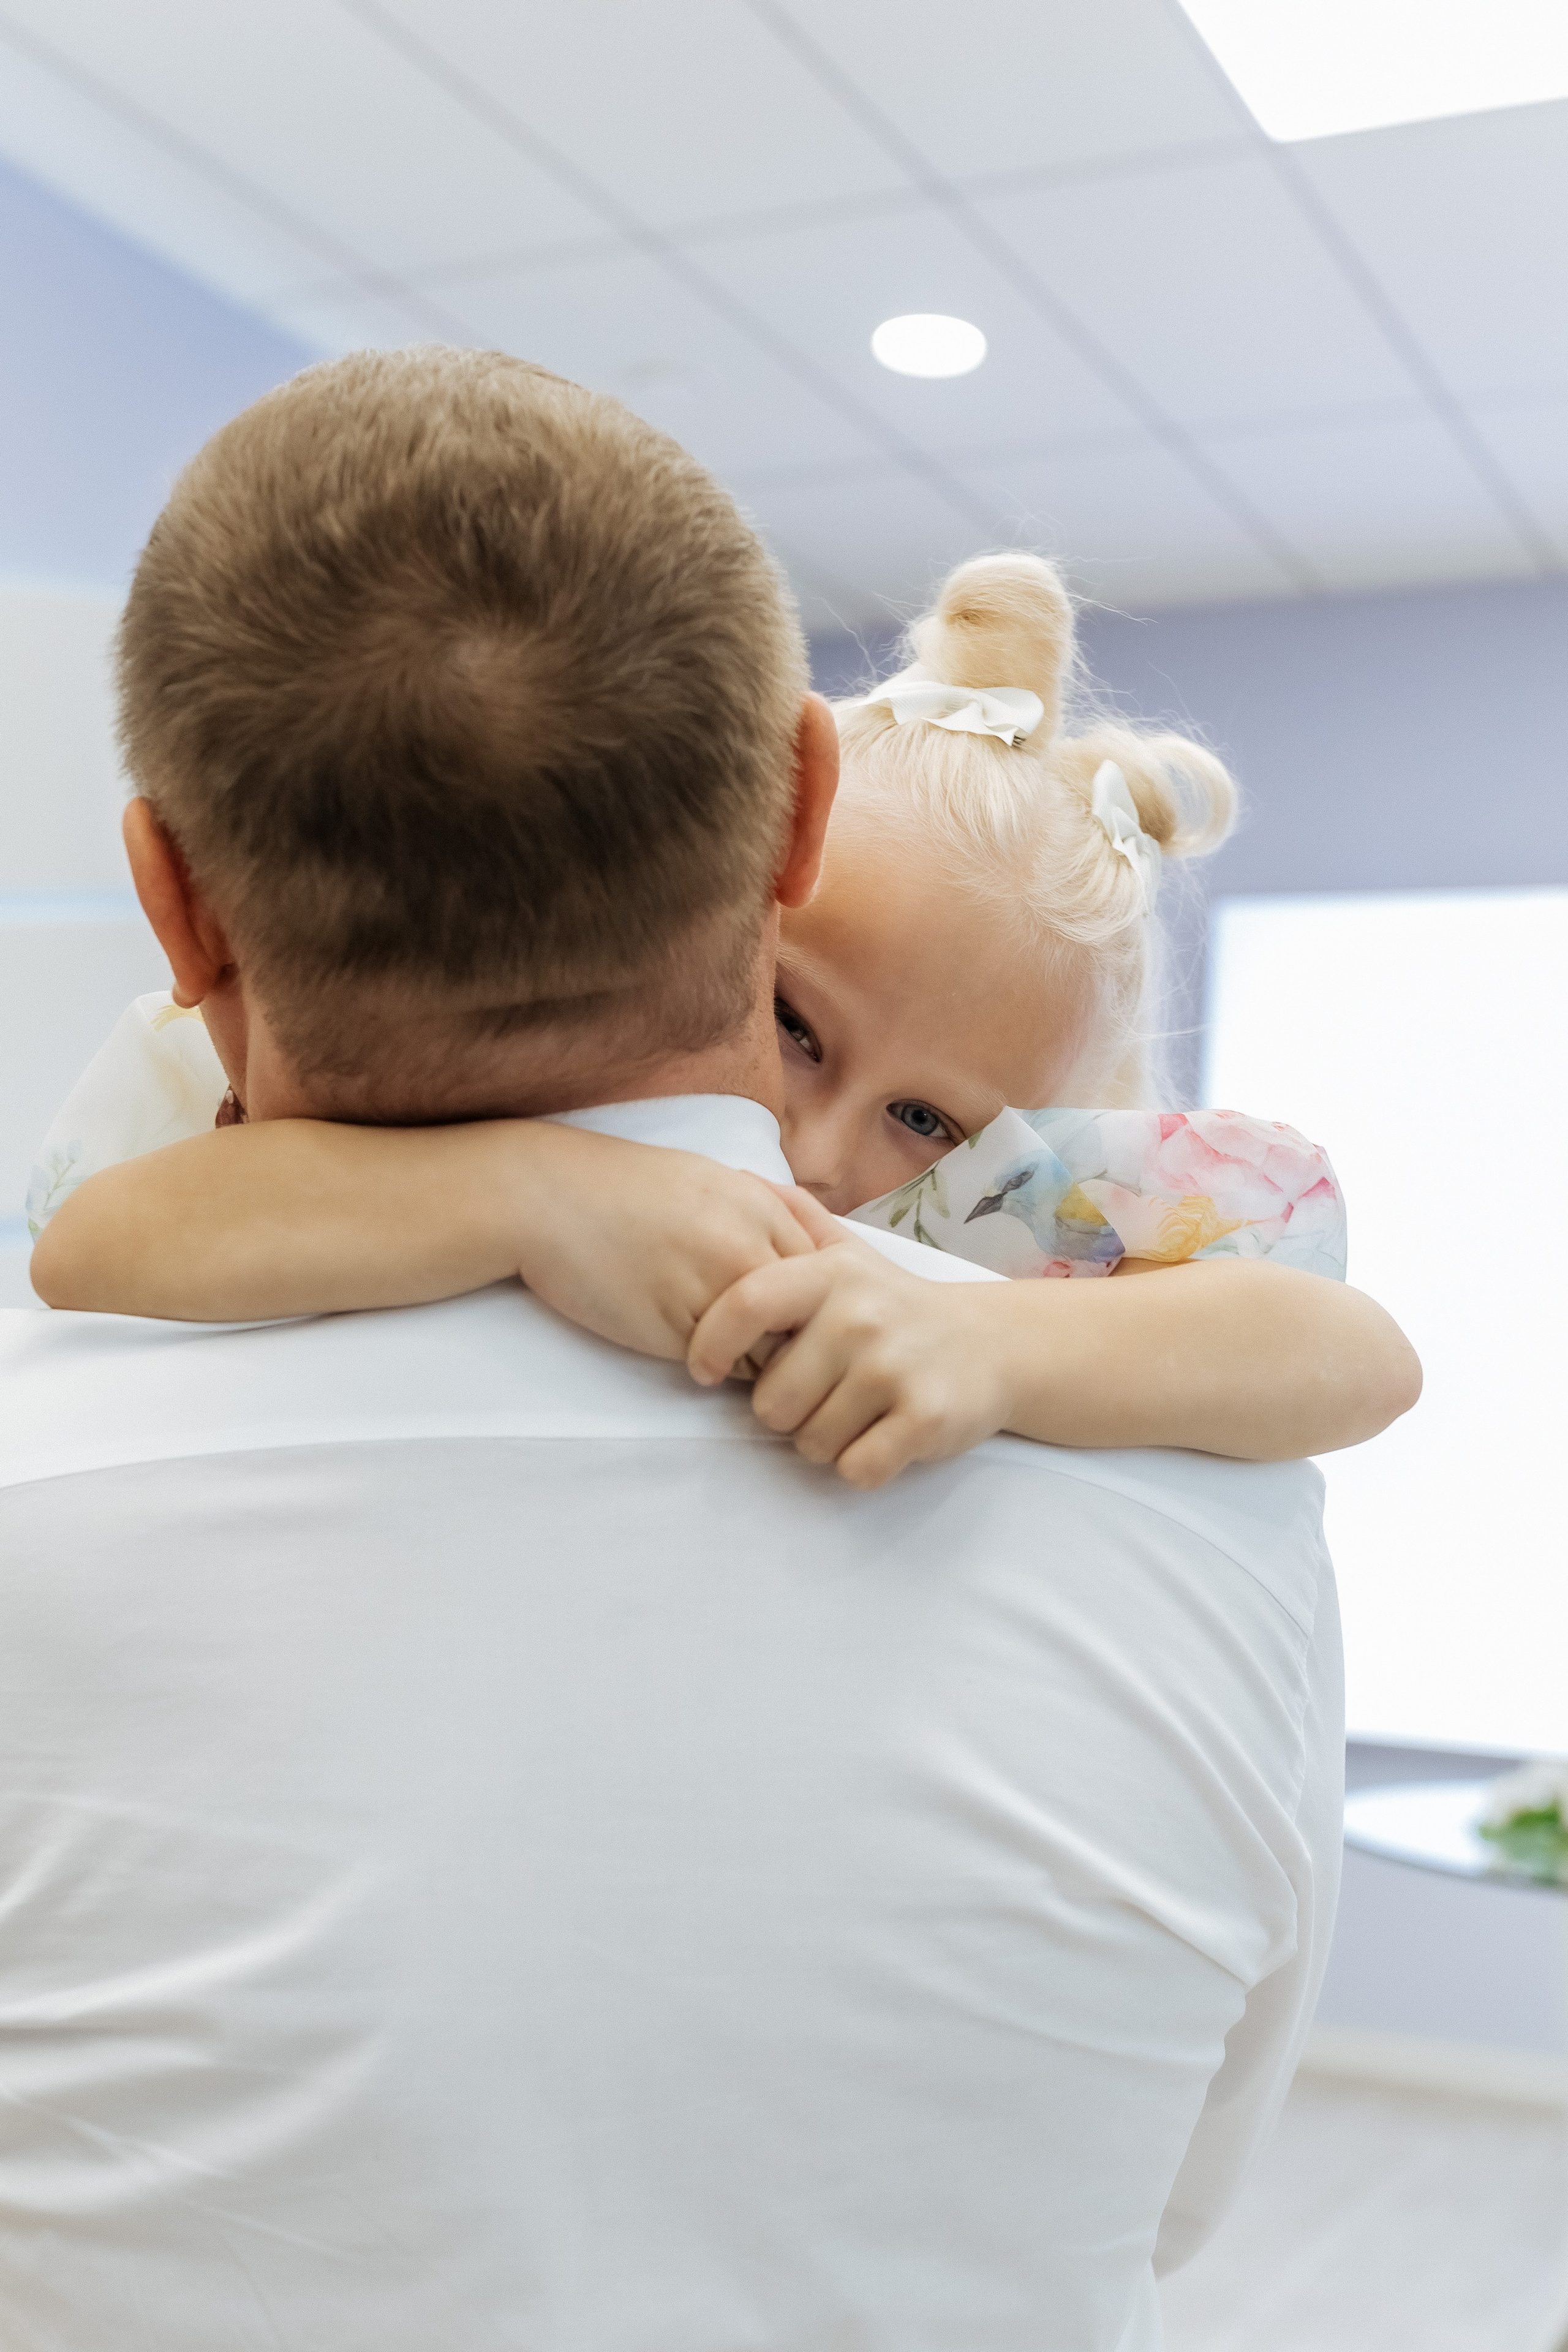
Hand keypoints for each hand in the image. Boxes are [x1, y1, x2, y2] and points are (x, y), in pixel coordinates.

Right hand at [514, 1127, 835, 1360]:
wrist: (548, 1197)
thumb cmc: (624, 1188)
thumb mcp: (710, 1180)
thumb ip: (763, 1214)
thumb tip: (802, 1256)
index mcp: (762, 1207)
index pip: (826, 1276)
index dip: (815, 1302)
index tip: (797, 1315)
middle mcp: (746, 1248)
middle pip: (809, 1318)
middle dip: (797, 1337)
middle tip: (776, 1345)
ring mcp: (712, 1291)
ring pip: (772, 1352)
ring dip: (760, 1359)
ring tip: (734, 1350)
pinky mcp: (676, 1332)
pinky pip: (724, 1368)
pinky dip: (718, 1368)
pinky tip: (695, 1350)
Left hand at [687, 1238, 1015, 1488]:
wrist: (993, 1346)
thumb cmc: (899, 1307)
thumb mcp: (850, 1255)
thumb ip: (796, 1220)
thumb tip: (739, 1178)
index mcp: (833, 1274)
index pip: (746, 1304)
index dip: (711, 1343)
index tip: (707, 1370)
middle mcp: (862, 1316)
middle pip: (771, 1402)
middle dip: (785, 1412)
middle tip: (818, 1394)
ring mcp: (895, 1368)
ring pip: (810, 1442)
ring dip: (823, 1441)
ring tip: (853, 1411)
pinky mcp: (926, 1418)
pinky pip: (856, 1469)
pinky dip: (862, 1465)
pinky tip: (881, 1437)